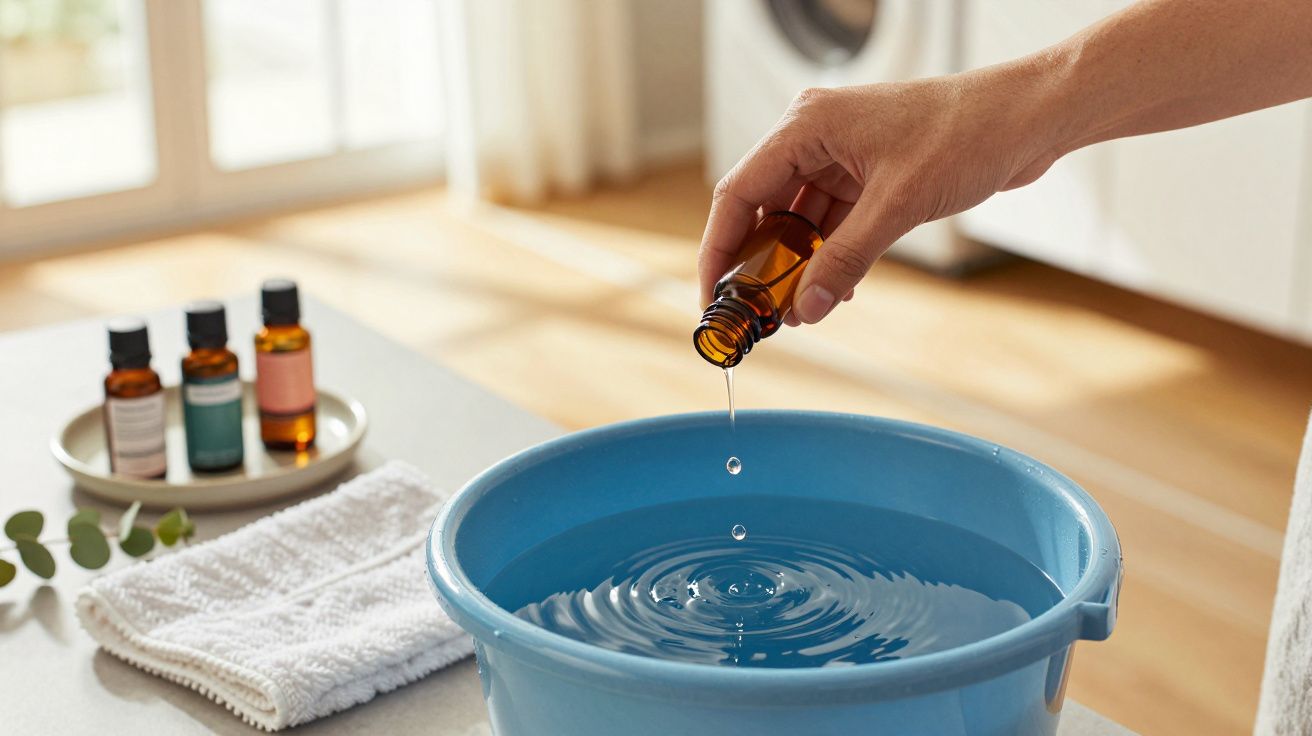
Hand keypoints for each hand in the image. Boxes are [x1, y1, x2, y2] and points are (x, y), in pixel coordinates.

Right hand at [698, 68, 1062, 324]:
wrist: (1029, 118)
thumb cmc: (968, 132)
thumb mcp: (897, 205)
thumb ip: (846, 261)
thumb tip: (807, 308)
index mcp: (807, 125)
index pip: (739, 192)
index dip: (720, 249)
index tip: (715, 296)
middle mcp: (816, 136)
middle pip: (764, 208)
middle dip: (760, 264)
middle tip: (757, 312)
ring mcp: (842, 154)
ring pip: (799, 220)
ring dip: (798, 265)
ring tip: (797, 310)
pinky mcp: (868, 173)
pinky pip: (832, 222)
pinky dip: (831, 256)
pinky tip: (836, 289)